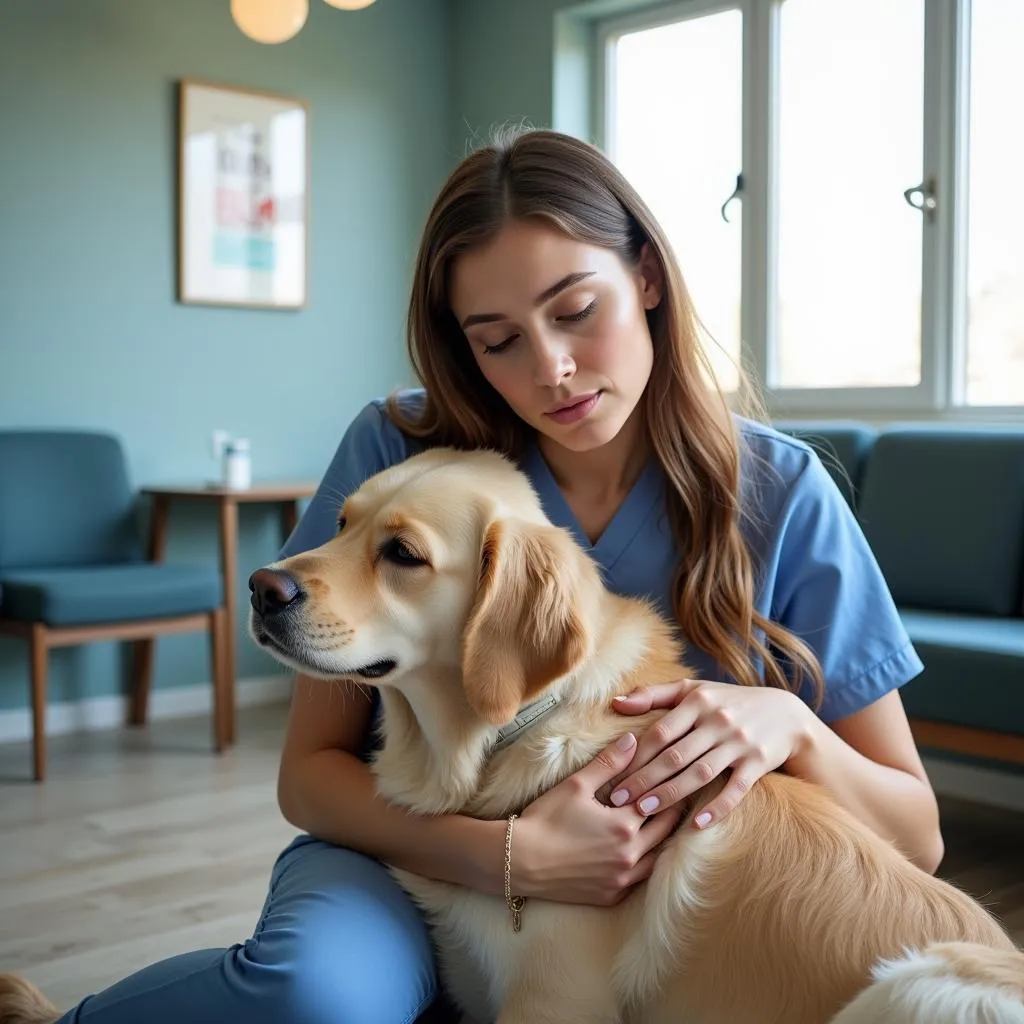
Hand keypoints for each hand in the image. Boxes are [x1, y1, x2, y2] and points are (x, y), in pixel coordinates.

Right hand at [512, 732, 684, 906]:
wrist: (518, 861)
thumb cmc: (546, 819)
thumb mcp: (576, 785)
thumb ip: (609, 763)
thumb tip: (633, 740)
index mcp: (624, 826)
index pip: (659, 803)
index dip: (670, 788)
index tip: (678, 777)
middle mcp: (629, 856)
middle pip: (664, 833)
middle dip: (671, 814)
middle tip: (679, 797)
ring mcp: (620, 880)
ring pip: (656, 860)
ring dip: (662, 843)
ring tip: (664, 826)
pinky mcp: (609, 896)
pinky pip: (638, 882)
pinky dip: (644, 866)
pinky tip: (642, 855)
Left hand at [609, 679, 813, 828]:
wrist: (786, 714)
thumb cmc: (728, 702)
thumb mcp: (694, 690)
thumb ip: (653, 695)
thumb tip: (615, 703)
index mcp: (698, 702)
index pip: (660, 732)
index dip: (634, 755)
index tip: (611, 776)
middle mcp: (717, 721)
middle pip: (675, 755)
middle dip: (644, 779)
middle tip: (618, 801)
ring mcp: (739, 743)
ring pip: (700, 773)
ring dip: (671, 794)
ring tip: (644, 811)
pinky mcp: (758, 763)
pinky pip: (735, 789)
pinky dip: (717, 807)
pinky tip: (696, 824)